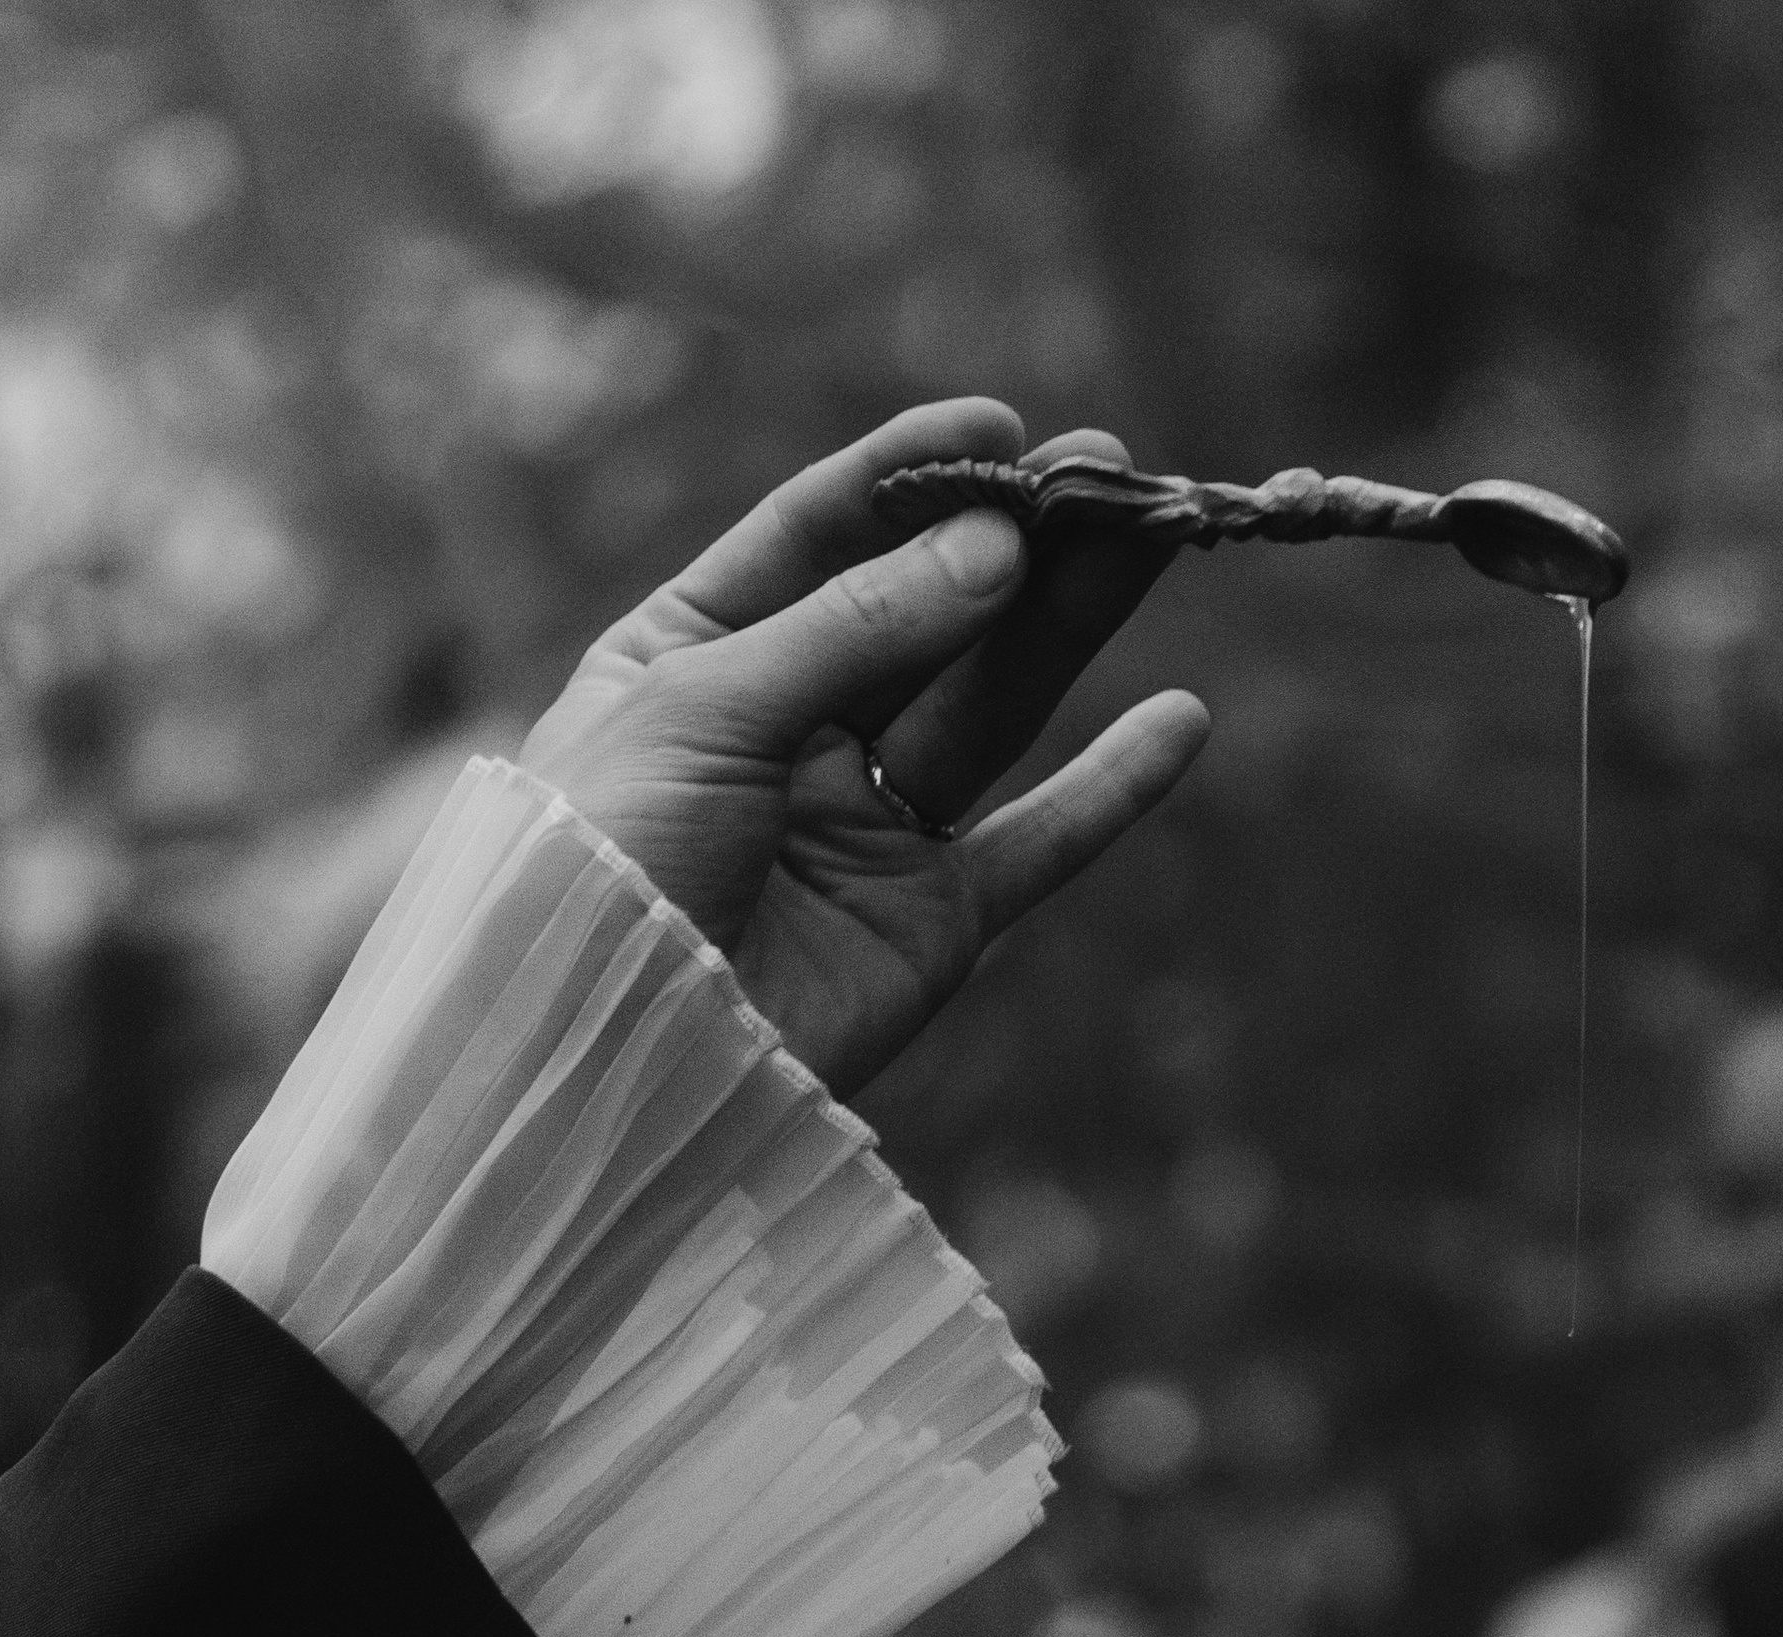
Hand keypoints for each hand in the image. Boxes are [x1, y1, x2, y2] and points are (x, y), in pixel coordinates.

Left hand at [518, 399, 1208, 1096]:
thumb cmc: (604, 867)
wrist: (601, 1063)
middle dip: (1012, 544)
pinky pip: (1033, 847)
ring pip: (985, 710)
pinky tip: (1180, 722)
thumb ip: (853, 628)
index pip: (809, 542)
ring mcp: (857, 835)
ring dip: (1066, 628)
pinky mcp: (923, 928)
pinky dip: (1108, 792)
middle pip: (918, 619)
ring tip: (1146, 545)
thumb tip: (992, 549)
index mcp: (688, 662)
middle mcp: (780, 738)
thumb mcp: (707, 709)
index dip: (903, 478)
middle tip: (1108, 473)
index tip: (997, 426)